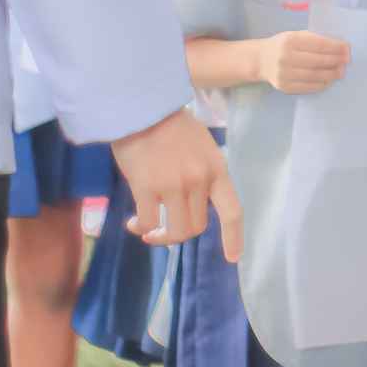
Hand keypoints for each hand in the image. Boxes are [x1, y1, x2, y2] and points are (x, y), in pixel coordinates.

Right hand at [109, 109, 243, 261]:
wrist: (143, 108)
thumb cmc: (170, 126)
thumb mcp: (200, 147)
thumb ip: (201, 174)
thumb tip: (193, 203)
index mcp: (216, 169)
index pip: (232, 210)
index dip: (233, 237)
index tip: (234, 258)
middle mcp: (199, 180)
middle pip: (196, 227)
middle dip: (178, 234)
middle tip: (162, 232)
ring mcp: (174, 185)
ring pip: (174, 230)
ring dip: (160, 237)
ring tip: (147, 230)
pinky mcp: (147, 188)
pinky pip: (147, 222)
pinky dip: (140, 228)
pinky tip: (132, 223)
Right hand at [259, 30, 351, 93]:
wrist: (260, 60)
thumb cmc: (283, 45)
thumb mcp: (296, 35)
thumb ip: (315, 40)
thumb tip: (340, 48)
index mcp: (290, 41)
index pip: (318, 45)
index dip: (335, 47)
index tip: (347, 49)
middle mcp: (286, 57)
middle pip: (317, 61)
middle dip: (335, 61)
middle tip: (347, 61)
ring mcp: (284, 74)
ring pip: (314, 75)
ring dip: (331, 74)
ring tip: (340, 72)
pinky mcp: (284, 87)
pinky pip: (307, 86)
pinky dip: (321, 84)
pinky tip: (329, 80)